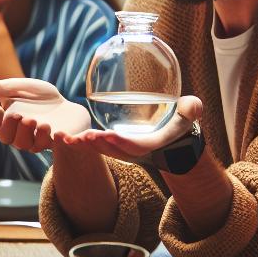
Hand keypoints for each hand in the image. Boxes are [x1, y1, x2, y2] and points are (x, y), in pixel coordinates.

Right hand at [0, 78, 91, 152]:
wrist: (66, 104)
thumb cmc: (38, 97)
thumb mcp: (17, 88)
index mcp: (6, 119)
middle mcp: (17, 133)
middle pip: (6, 137)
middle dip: (9, 127)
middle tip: (16, 115)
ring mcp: (33, 140)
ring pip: (23, 144)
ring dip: (26, 132)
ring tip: (33, 120)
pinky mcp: (50, 143)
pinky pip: (43, 146)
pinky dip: (44, 137)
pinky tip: (47, 126)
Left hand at [56, 95, 204, 160]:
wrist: (174, 144)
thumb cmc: (181, 125)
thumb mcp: (188, 116)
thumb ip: (190, 110)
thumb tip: (193, 106)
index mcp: (152, 144)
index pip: (137, 145)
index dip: (123, 142)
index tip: (111, 137)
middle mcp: (135, 151)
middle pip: (114, 149)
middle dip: (98, 144)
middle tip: (82, 138)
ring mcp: (123, 150)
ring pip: (101, 149)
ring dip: (83, 145)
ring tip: (65, 139)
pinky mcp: (114, 146)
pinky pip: (95, 145)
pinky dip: (80, 142)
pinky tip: (64, 138)